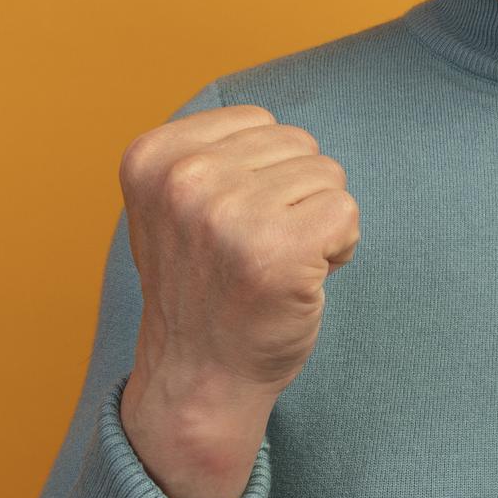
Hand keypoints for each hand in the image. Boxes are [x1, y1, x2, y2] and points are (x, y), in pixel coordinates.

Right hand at [118, 102, 361, 416]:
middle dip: (294, 195)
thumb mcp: (174, 204)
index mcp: (151, 156)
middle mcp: (183, 179)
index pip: (258, 120)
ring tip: (275, 266)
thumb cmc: (204, 287)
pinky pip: (346, 211)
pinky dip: (339, 247)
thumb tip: (274, 120)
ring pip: (328, 174)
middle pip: (297, 143)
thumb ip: (207, 153)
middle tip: (256, 251)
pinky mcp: (276, 249)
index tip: (229, 224)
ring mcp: (228, 213)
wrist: (200, 377)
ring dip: (317, 222)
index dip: (262, 173)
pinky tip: (302, 279)